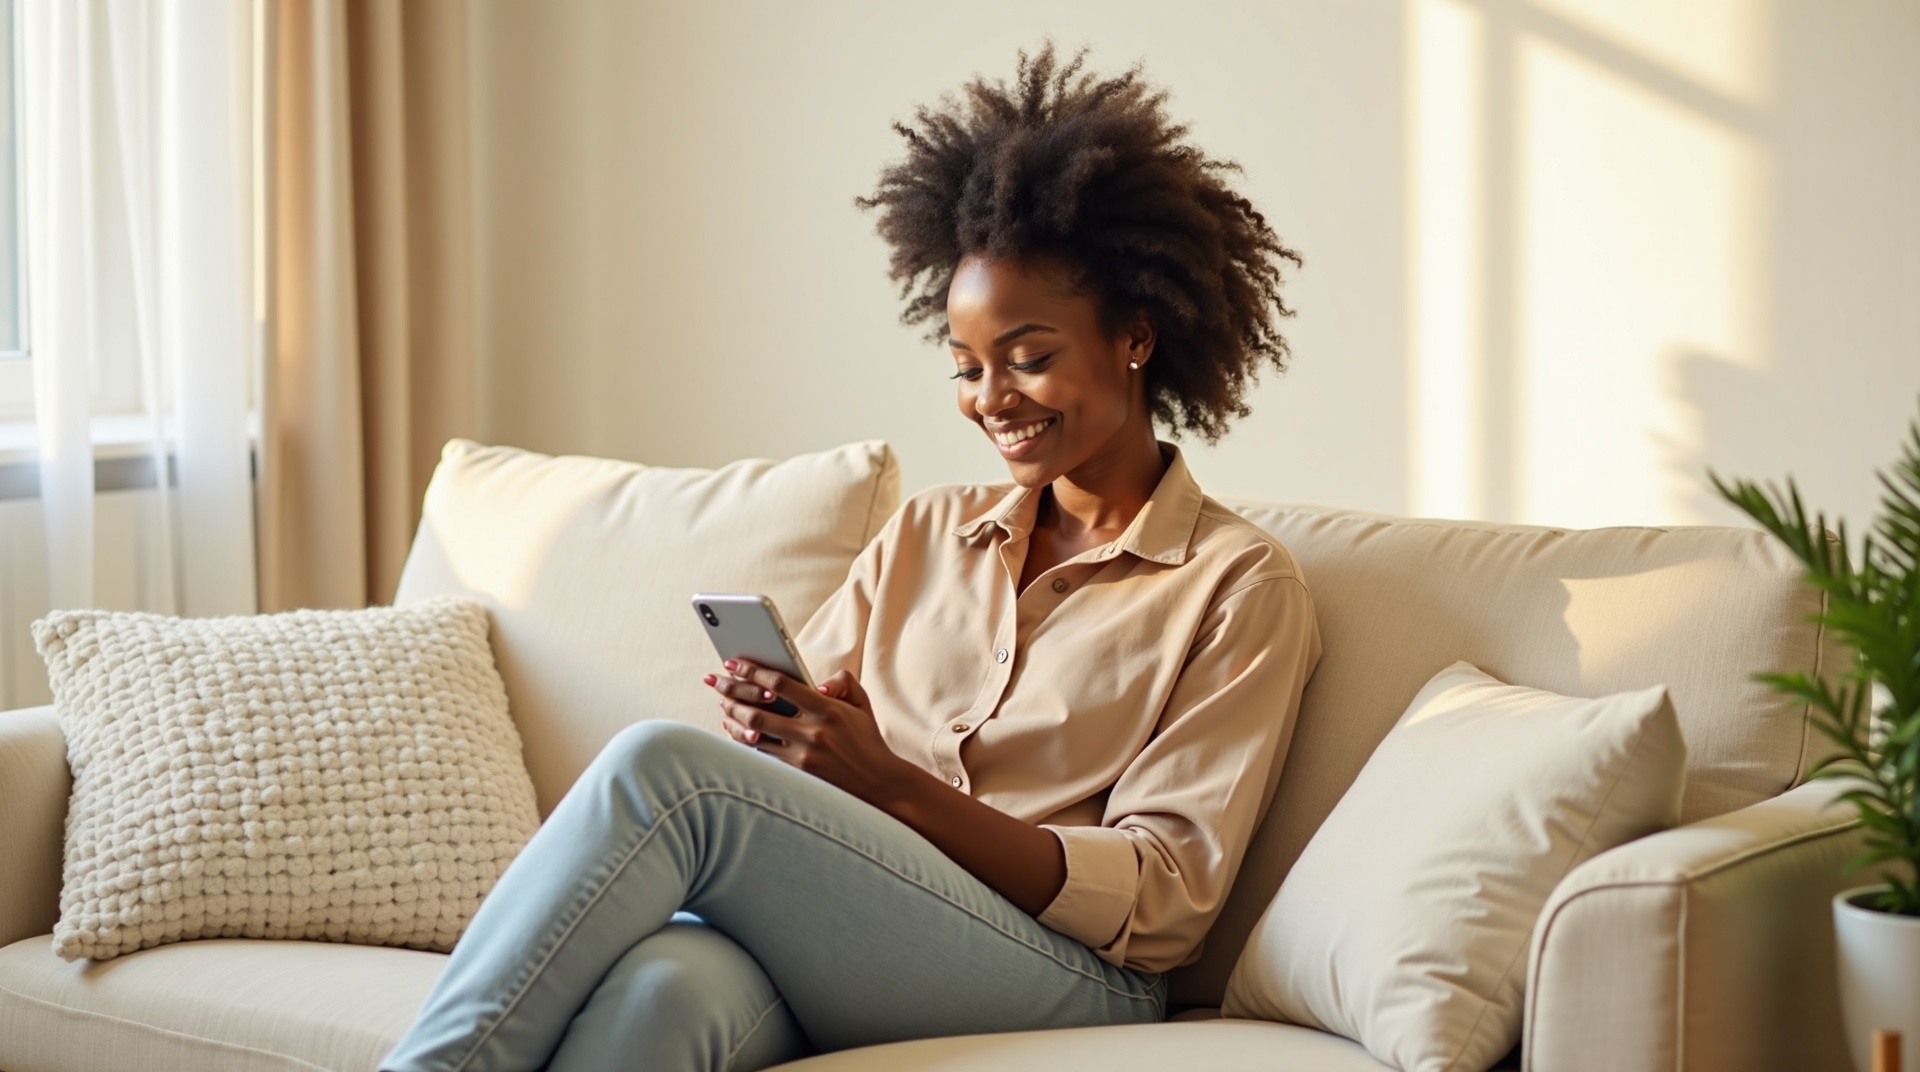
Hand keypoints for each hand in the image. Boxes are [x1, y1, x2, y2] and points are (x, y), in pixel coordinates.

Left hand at [703, 660, 914, 806]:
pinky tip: (733, 728)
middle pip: (758, 708)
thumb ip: (841, 682)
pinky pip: (761, 752)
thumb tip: (814, 682)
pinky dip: (743, 738)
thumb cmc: (867, 740)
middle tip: (712, 680)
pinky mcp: (797, 773)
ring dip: (732, 716)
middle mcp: (813, 731)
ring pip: (755, 732)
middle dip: (730, 692)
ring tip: (720, 703)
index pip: (781, 684)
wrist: (879, 784)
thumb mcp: (861, 704)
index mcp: (828, 709)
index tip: (733, 662)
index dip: (753, 671)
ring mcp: (803, 755)